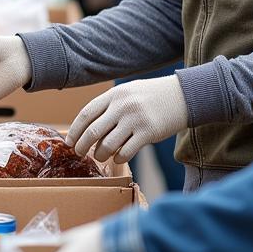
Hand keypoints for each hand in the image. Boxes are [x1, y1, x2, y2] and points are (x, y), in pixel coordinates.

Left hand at [66, 76, 189, 162]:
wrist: (183, 95)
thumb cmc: (151, 96)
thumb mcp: (127, 93)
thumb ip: (109, 107)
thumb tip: (88, 130)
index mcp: (114, 95)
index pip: (86, 114)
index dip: (74, 130)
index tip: (69, 142)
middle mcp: (122, 106)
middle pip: (93, 131)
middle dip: (82, 146)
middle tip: (80, 153)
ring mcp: (135, 119)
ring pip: (108, 145)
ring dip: (101, 155)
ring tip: (101, 157)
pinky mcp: (148, 133)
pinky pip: (126, 152)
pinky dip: (119, 159)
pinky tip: (118, 158)